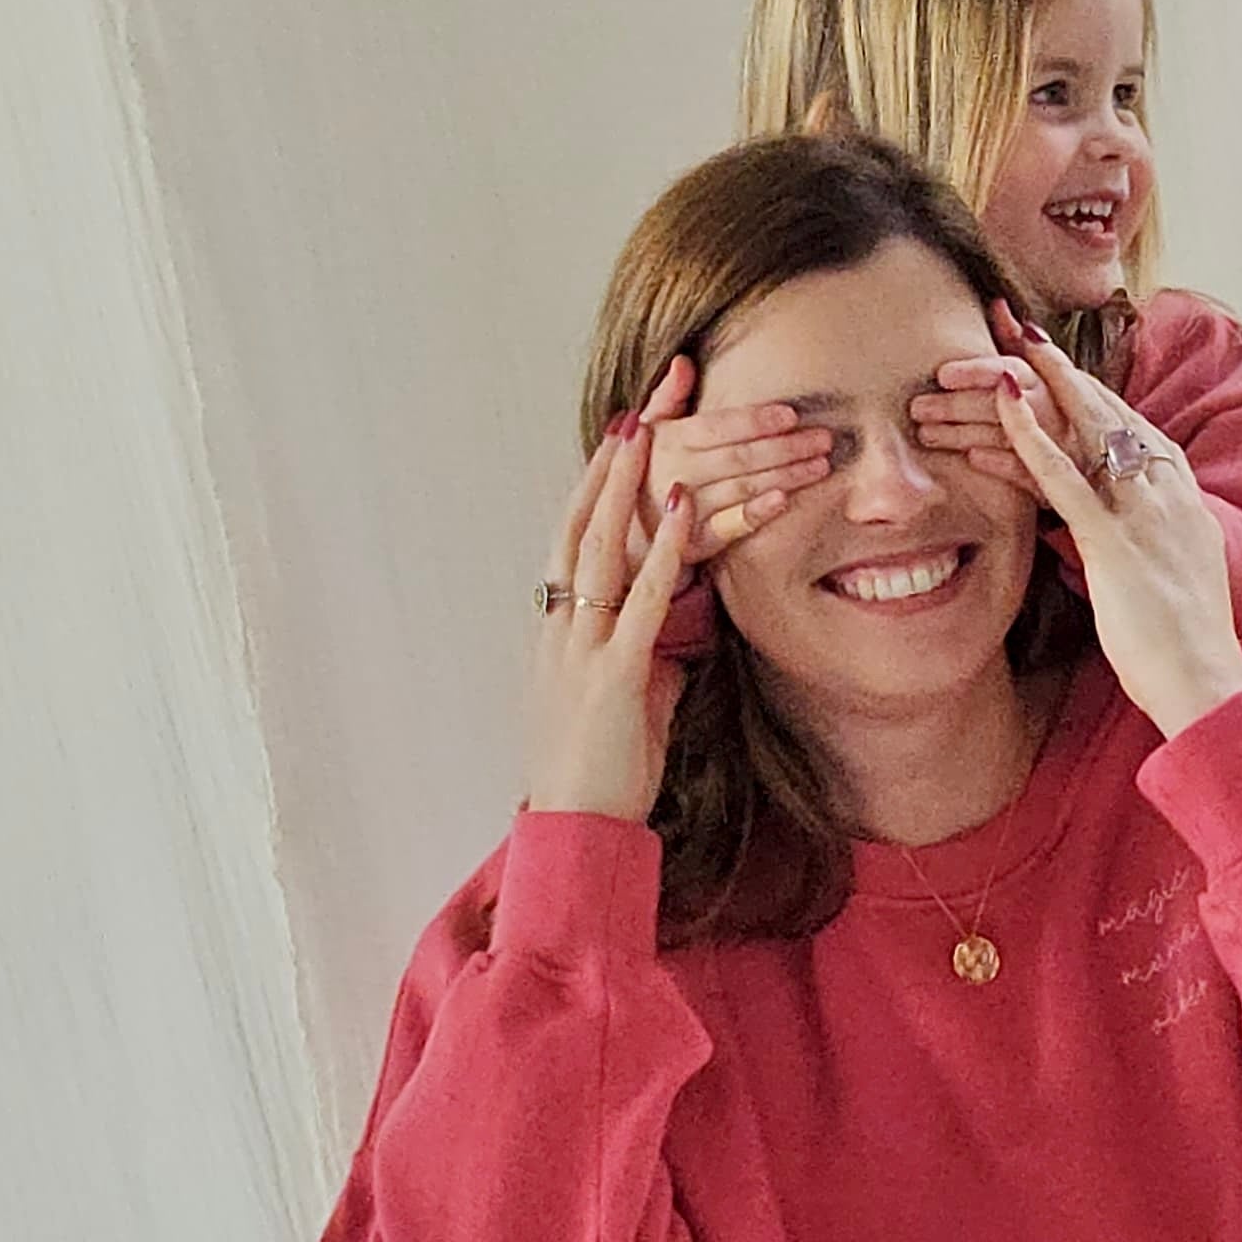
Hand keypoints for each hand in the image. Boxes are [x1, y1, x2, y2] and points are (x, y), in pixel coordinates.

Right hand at [522, 428, 694, 821]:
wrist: (578, 826)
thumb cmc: (600, 772)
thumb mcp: (622, 705)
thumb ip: (643, 664)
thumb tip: (672, 646)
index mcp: (557, 635)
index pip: (569, 546)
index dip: (590, 493)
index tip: (613, 447)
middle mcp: (561, 630)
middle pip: (578, 530)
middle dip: (604, 470)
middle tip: (630, 415)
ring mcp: (582, 648)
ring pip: (600, 550)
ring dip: (625, 488)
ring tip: (647, 434)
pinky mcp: (613, 672)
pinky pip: (640, 599)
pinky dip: (662, 550)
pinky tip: (684, 509)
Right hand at [636, 351, 834, 563]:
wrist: (616, 536)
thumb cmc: (638, 476)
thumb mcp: (644, 433)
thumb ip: (666, 398)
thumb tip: (683, 362)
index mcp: (666, 442)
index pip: (718, 426)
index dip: (756, 420)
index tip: (791, 415)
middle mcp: (674, 474)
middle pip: (739, 456)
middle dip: (786, 447)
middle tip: (824, 439)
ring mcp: (683, 511)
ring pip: (742, 488)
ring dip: (785, 476)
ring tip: (820, 466)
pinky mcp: (691, 544)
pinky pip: (729, 528)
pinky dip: (756, 514)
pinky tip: (784, 500)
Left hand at [911, 299, 1075, 470]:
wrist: (1125, 463)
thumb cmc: (1077, 413)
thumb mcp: (1058, 375)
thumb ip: (1022, 345)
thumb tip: (996, 304)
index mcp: (1055, 382)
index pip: (1012, 368)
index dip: (976, 370)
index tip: (942, 374)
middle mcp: (1057, 412)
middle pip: (999, 404)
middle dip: (955, 405)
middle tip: (917, 408)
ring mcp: (1060, 448)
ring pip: (1004, 437)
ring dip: (963, 434)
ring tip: (926, 435)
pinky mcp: (1060, 483)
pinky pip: (1028, 474)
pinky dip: (1000, 465)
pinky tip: (972, 459)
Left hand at [996, 330, 1241, 743]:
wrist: (1205, 681)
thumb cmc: (1185, 642)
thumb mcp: (1173, 574)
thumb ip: (1152, 541)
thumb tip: (1128, 535)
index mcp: (1182, 496)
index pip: (1130, 425)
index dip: (1088, 390)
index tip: (1056, 362)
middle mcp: (1166, 490)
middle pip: (1106, 411)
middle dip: (1059, 368)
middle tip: (1017, 330)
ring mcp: (1143, 512)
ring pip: (1084, 429)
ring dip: (1040, 383)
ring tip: (1001, 345)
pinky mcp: (1113, 542)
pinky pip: (1065, 477)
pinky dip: (1031, 437)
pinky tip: (1004, 406)